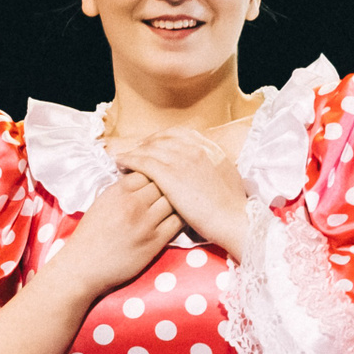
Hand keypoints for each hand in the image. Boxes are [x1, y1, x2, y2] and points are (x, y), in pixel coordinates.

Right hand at [49, 172, 183, 299]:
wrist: (83, 266)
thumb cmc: (89, 235)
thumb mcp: (101, 202)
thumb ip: (122, 189)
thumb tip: (140, 178)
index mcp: (117, 192)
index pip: (147, 170)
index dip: (152, 174)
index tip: (152, 181)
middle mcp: (132, 204)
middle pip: (163, 183)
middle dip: (165, 186)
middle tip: (166, 192)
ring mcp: (145, 223)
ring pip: (173, 201)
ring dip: (175, 202)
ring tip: (173, 205)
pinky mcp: (155, 241)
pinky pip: (177, 222)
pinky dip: (179, 218)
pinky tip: (174, 219)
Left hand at [111, 129, 252, 258]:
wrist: (233, 219)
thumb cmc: (232, 206)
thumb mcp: (227, 177)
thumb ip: (213, 166)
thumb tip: (206, 167)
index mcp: (210, 149)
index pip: (180, 134)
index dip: (163, 138)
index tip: (153, 145)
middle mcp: (195, 148)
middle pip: (162, 138)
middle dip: (146, 143)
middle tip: (135, 151)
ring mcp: (182, 160)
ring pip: (150, 148)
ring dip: (135, 151)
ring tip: (123, 157)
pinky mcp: (169, 174)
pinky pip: (142, 161)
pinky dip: (129, 159)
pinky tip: (120, 163)